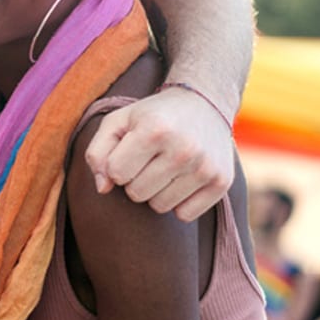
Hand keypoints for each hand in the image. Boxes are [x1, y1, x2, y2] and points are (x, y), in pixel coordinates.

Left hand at [84, 89, 235, 220]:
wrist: (205, 104)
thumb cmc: (152, 116)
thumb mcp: (118, 121)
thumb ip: (97, 152)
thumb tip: (103, 188)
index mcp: (154, 129)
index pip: (116, 173)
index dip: (117, 165)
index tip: (129, 152)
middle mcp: (183, 149)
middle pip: (137, 193)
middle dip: (135, 179)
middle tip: (148, 159)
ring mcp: (205, 167)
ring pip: (160, 206)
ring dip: (156, 192)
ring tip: (165, 167)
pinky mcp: (221, 182)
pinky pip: (185, 215)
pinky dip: (178, 203)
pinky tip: (182, 180)